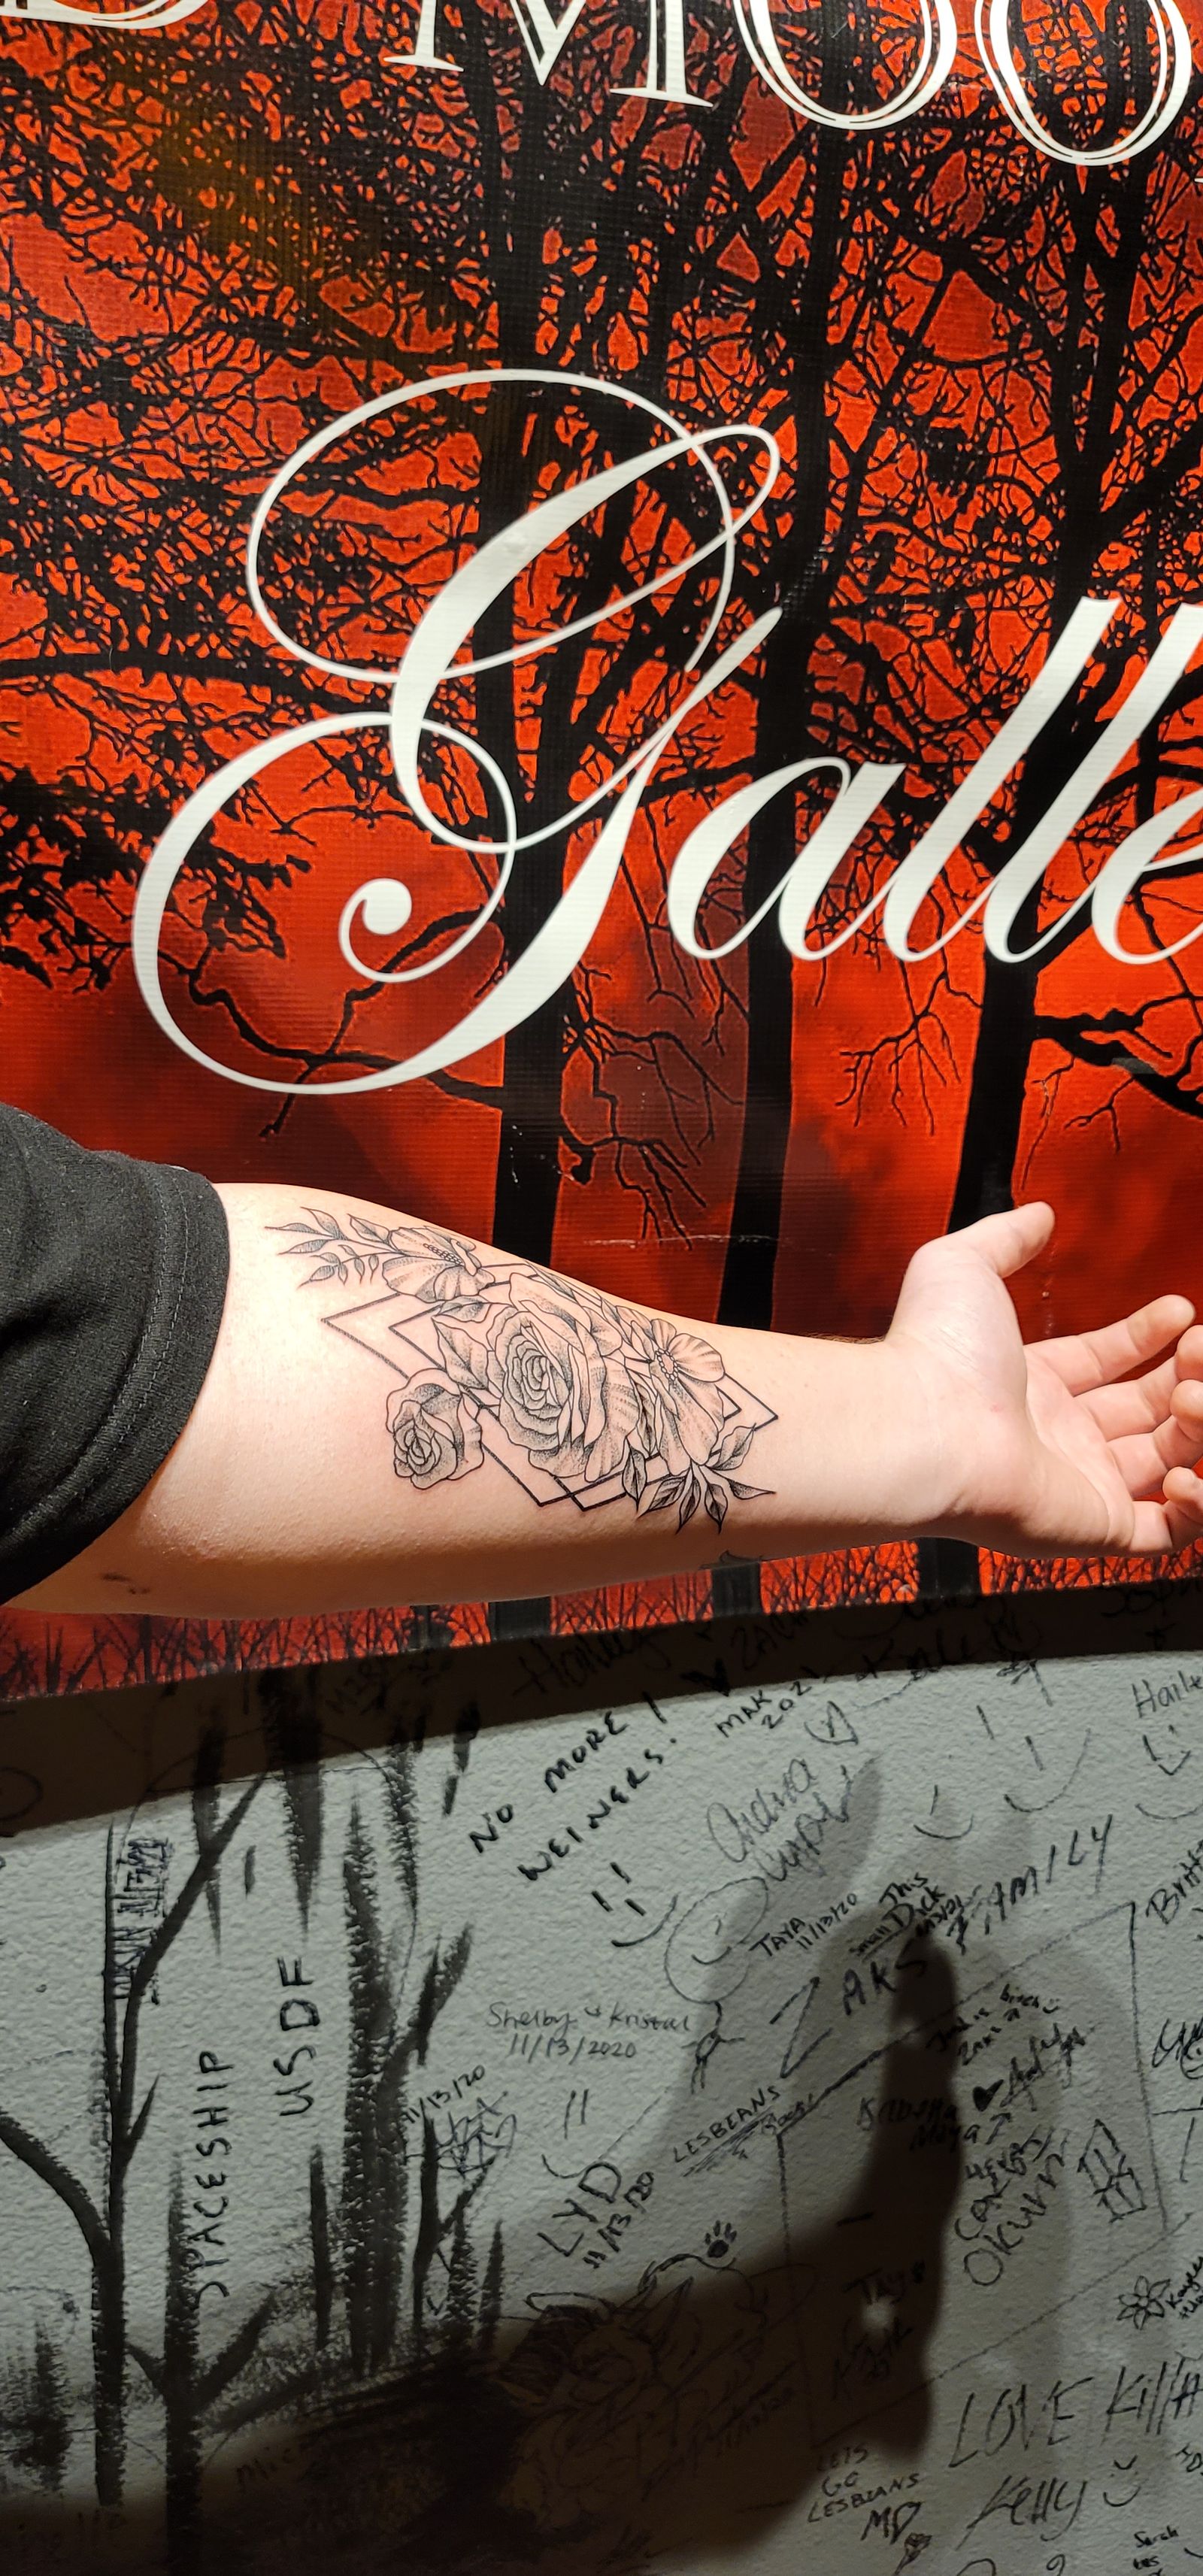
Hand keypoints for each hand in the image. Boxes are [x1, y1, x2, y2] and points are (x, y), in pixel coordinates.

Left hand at [883, 1202, 1202, 1557]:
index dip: (1146, 1335)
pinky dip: (1195, 1501)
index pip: (1106, 1360)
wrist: (925, 1426)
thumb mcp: (964, 1265)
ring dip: (1197, 1425)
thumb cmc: (937, 1353)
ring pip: (1167, 1462)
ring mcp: (1078, 1486)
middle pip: (1146, 1410)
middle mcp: (1057, 1437)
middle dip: (1187, 1376)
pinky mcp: (1095, 1528)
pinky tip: (1185, 1464)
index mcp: (1032, 1383)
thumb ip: (1005, 1236)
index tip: (1181, 1311)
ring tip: (1193, 1393)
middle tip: (1200, 1350)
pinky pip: (1168, 1532)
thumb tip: (1041, 1214)